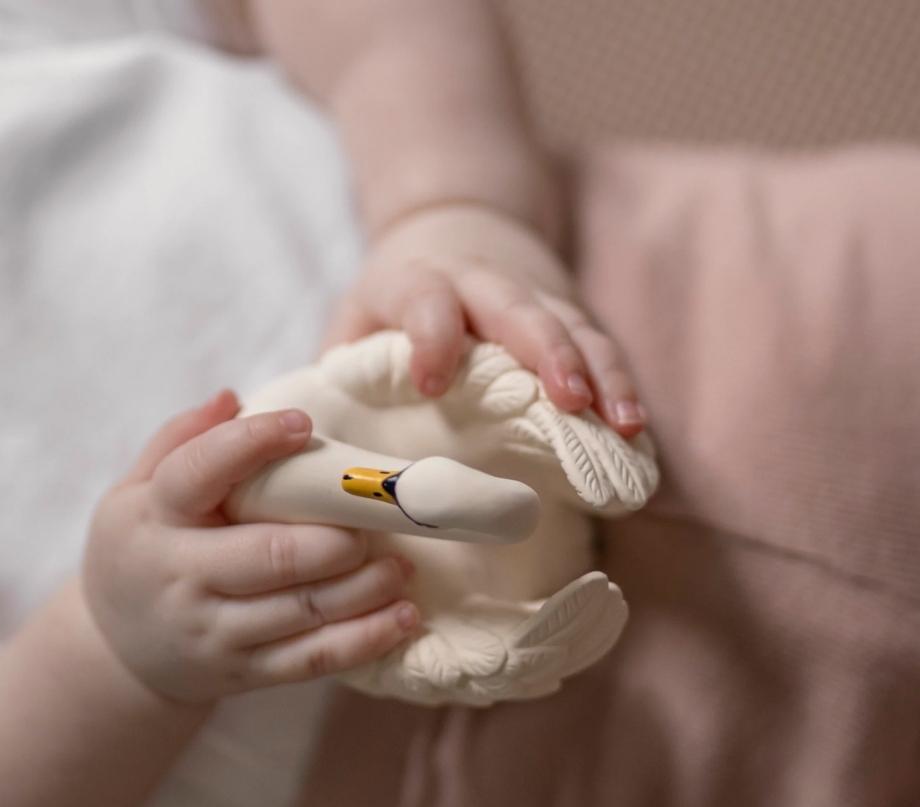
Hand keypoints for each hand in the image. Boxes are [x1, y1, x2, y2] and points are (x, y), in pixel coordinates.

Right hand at [83, 391, 417, 701]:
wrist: (116, 655)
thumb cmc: (142, 551)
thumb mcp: (134, 491)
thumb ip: (179, 441)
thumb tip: (232, 399)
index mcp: (153, 518)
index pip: (198, 473)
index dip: (252, 444)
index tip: (302, 425)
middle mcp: (180, 577)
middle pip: (270, 555)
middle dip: (334, 539)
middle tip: (374, 519)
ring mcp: (213, 632)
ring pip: (302, 610)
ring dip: (365, 587)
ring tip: (402, 564)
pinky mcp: (244, 672)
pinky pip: (312, 660)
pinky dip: (366, 640)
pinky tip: (403, 618)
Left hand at [324, 204, 646, 436]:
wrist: (459, 218)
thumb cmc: (400, 287)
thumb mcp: (357, 310)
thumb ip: (342, 361)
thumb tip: (326, 432)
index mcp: (419, 278)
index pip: (425, 297)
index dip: (431, 334)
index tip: (432, 382)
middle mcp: (483, 282)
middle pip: (518, 309)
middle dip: (547, 353)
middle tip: (568, 400)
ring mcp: (536, 296)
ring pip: (576, 328)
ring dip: (604, 375)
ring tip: (626, 424)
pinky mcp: (570, 314)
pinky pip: (602, 348)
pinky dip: (622, 386)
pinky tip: (637, 427)